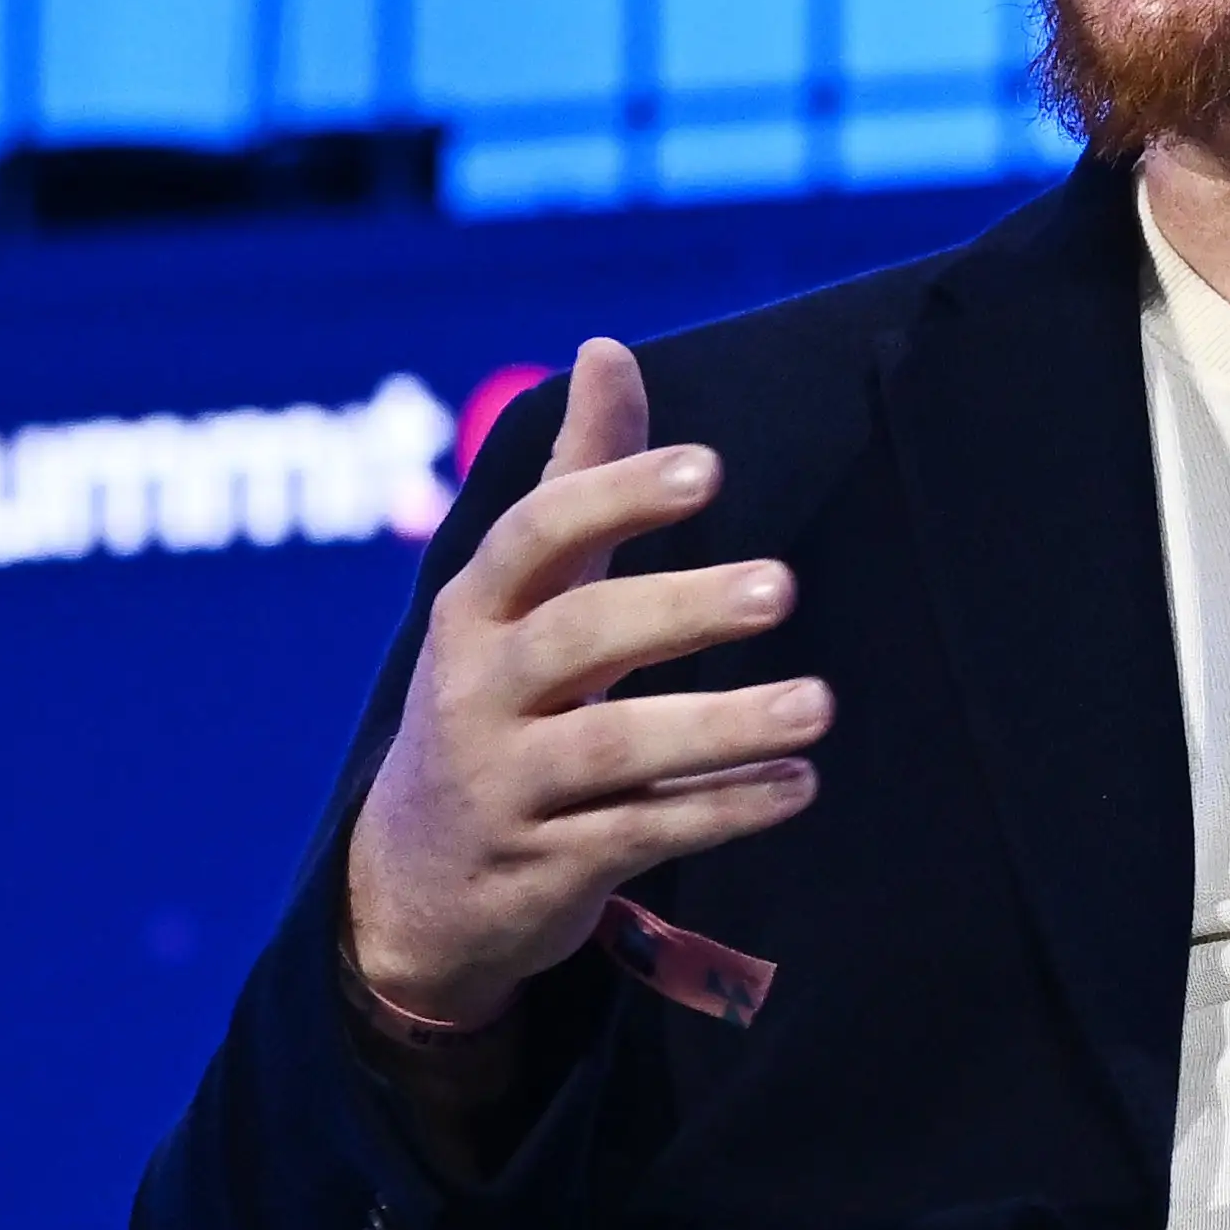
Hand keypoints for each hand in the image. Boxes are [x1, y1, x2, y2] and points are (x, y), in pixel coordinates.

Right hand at [342, 338, 827, 1029]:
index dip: (614, 496)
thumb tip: (606, 347)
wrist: (412, 882)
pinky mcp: (545, 867)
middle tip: (781, 584)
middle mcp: (477, 691)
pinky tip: (798, 785)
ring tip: (818, 705)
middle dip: (679, 608)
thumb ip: (577, 475)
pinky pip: (640, 834)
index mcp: (476, 610)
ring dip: (721, 725)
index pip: (535, 536)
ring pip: (612, 748)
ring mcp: (507, 785)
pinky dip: (721, 808)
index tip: (706, 468)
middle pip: (577, 638)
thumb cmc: (498, 699)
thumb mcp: (522, 595)